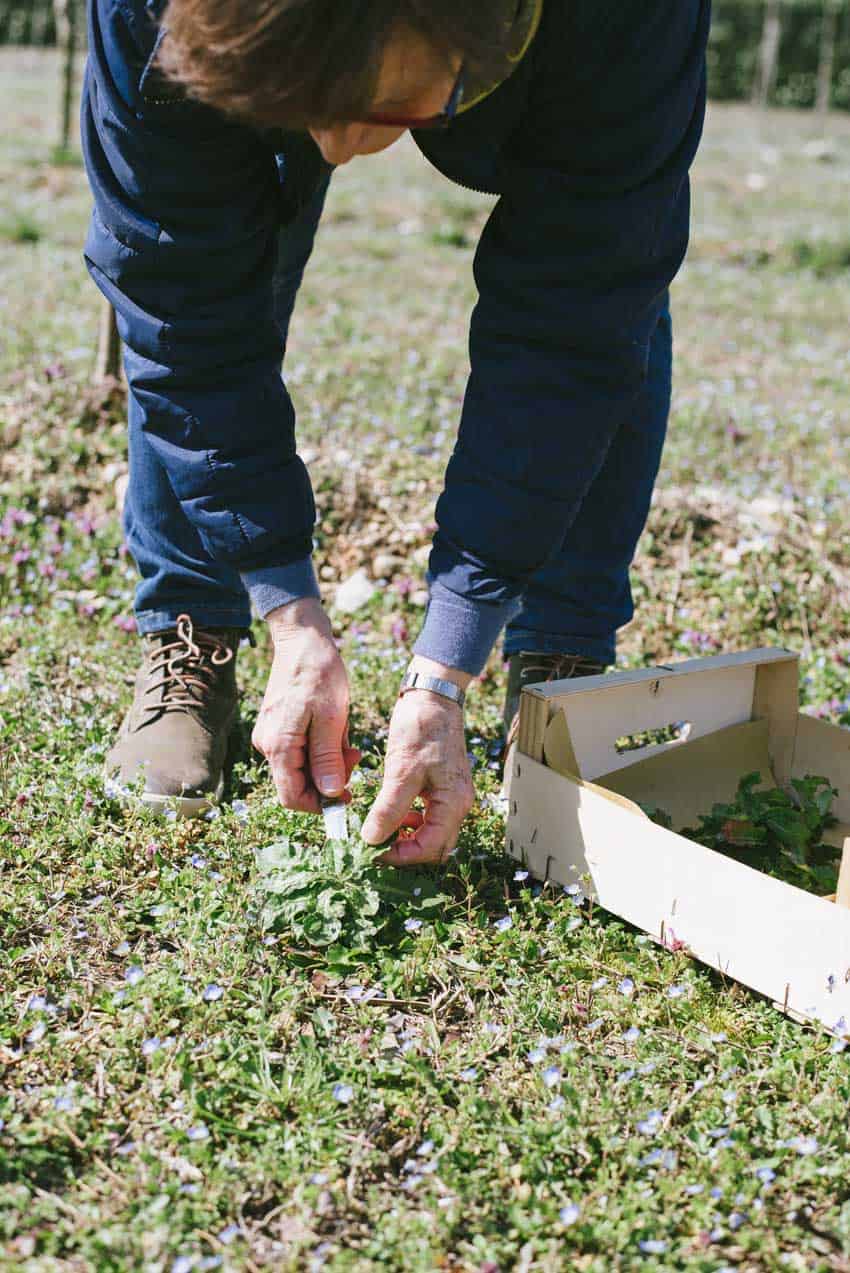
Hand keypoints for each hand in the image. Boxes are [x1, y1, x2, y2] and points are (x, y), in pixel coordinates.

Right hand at [252, 597, 359, 812]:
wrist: (302, 638)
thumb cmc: (318, 672)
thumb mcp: (332, 717)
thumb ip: (328, 758)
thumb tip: (330, 794)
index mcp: (278, 745)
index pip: (292, 797)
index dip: (320, 805)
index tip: (347, 796)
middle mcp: (268, 745)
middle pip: (297, 784)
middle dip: (328, 779)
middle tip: (354, 756)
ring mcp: (271, 735)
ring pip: (301, 768)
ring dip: (328, 762)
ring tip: (346, 737)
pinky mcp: (279, 726)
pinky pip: (300, 750)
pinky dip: (321, 748)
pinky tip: (335, 729)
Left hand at [361, 659, 473, 866]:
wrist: (432, 696)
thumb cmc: (421, 729)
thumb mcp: (401, 770)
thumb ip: (388, 808)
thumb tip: (372, 839)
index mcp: (453, 803)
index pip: (431, 848)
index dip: (402, 856)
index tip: (373, 853)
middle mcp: (458, 803)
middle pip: (435, 845)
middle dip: (406, 850)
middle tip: (375, 847)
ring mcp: (451, 795)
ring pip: (431, 831)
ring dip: (406, 836)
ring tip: (379, 828)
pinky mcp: (441, 785)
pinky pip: (428, 814)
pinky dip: (408, 819)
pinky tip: (389, 811)